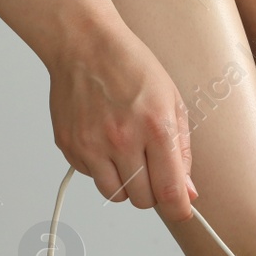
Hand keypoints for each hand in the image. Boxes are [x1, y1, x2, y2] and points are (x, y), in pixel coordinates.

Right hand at [47, 17, 196, 221]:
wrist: (84, 45)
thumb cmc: (131, 67)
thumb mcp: (172, 101)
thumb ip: (181, 151)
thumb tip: (187, 191)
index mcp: (155, 128)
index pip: (170, 191)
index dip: (179, 209)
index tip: (182, 211)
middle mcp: (121, 140)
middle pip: (142, 200)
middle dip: (152, 192)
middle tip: (152, 169)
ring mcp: (91, 145)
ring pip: (115, 195)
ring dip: (125, 184)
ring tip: (127, 156)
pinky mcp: (69, 146)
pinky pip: (91, 177)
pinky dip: (101, 167)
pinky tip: (104, 139)